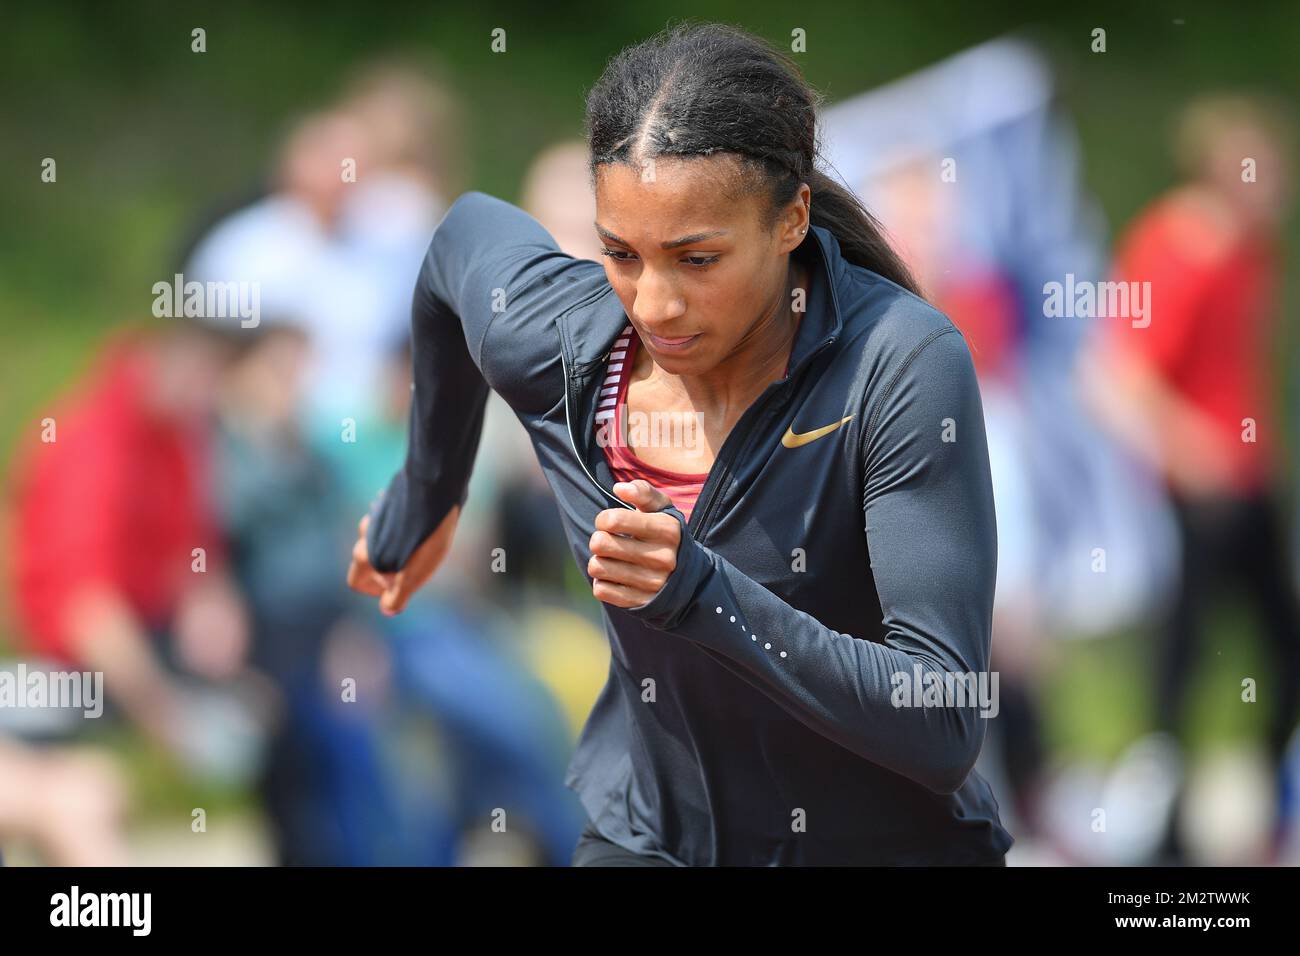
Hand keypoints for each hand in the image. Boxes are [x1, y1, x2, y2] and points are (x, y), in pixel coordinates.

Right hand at [347, 506, 459, 614]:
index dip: (374, 590)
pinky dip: (400, 529)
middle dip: (387, 567)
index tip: (395, 585)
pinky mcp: (391, 503)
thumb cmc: (422, 541)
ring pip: (378, 539)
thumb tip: (388, 610)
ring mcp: (376, 517)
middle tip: (412, 565)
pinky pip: (390, 522)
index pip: (355, 581)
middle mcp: (365, 535)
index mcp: (364, 556)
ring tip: (419, 545)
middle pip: (367, 560)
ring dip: (394, 546)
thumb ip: (396, 597)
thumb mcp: (412, 577)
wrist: (435, 495)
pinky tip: (420, 528)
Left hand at [588, 480, 680, 608]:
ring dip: (598, 561)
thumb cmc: (666, 536)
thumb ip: (643, 492)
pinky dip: (602, 582)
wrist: (690, 579)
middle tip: (606, 541)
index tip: (610, 523)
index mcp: (667, 530)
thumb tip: (620, 489)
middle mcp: (662, 558)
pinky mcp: (640, 602)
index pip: (614, 520)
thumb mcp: (663, 510)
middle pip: (600, 543)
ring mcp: (651, 583)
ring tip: (610, 559)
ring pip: (597, 567)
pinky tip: (615, 577)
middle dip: (598, 539)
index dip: (604, 518)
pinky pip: (601, 590)